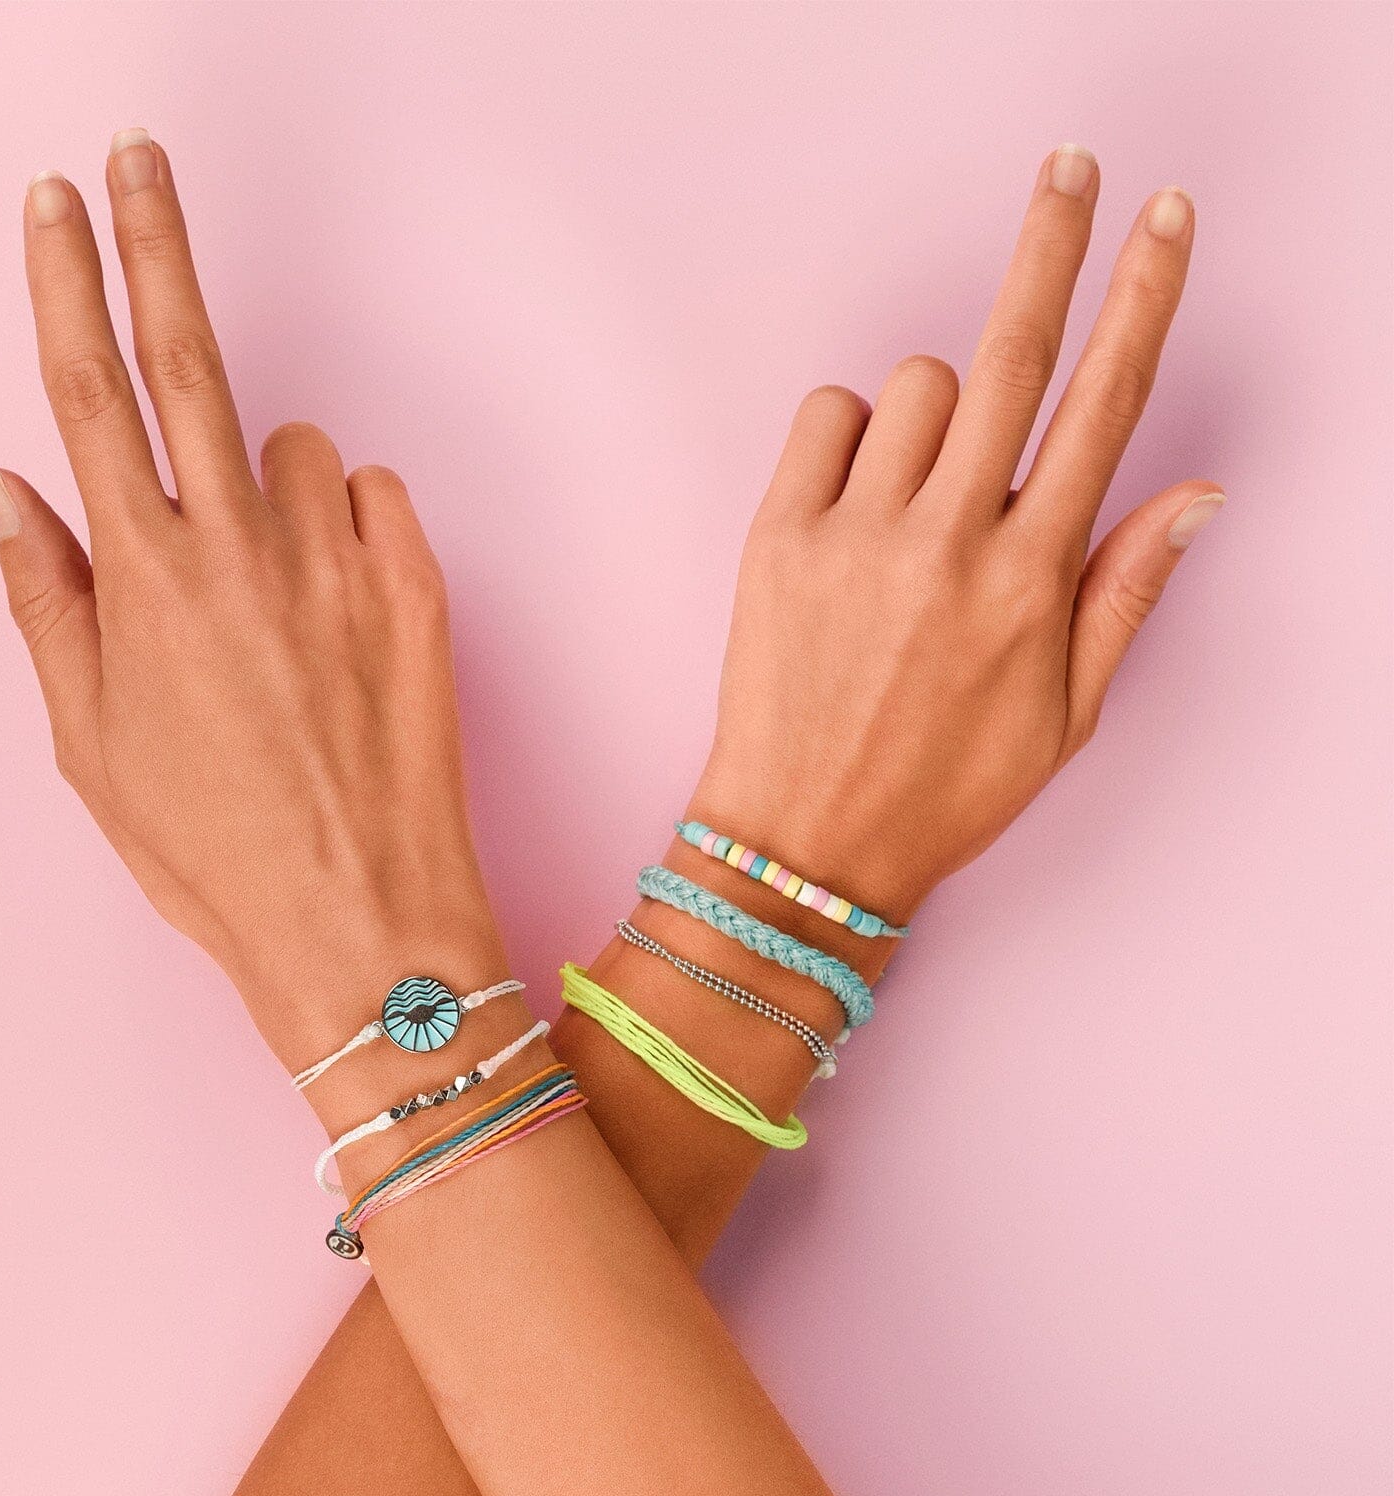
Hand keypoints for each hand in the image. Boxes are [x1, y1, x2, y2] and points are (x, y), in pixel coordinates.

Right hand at [0, 132, 500, 1066]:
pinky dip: (354, 525)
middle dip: (154, 242)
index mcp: (146, 583)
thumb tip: (4, 489)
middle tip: (138, 163)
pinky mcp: (420, 589)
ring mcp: (341, 563)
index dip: (65, 282)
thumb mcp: (92, 745)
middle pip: (190, 356)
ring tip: (272, 591)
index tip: (58, 203)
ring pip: (299, 449)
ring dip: (274, 484)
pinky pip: (377, 498)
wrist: (362, 924)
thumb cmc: (217, 855)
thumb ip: (47, 600)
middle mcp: (242, 551)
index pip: (88, 392)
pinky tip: (341, 602)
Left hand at [690, 148, 1221, 923]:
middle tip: (1070, 168)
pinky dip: (849, 431)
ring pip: (918, 384)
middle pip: (1014, 351)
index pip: (1106, 406)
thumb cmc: (943, 789)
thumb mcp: (1065, 717)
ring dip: (938, 407)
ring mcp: (859, 534)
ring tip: (923, 490)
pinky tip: (858, 492)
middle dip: (1052, 242)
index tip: (1161, 220)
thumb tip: (1196, 492)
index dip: (1142, 298)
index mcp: (1031, 582)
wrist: (805, 845)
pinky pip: (825, 415)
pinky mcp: (780, 538)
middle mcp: (950, 542)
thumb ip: (1125, 595)